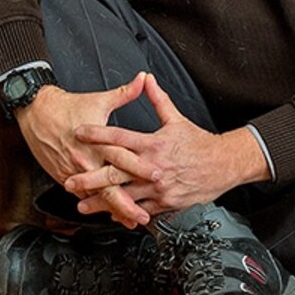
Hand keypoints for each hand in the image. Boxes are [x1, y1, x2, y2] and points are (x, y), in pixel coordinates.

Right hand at [18, 77, 150, 228]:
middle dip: (126, 203)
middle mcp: (86, 158)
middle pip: (109, 185)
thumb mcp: (98, 99)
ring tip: (128, 221)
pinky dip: (94, 205)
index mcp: (97, 141)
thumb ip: (125, 93)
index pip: (122, 157)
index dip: (139, 168)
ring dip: (112, 210)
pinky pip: (81, 195)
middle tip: (143, 216)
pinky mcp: (64, 175)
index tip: (156, 177)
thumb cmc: (67, 107)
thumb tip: (144, 79)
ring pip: (95, 195)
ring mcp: (74, 170)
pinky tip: (106, 214)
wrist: (35, 111)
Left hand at [70, 75, 264, 219]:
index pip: (119, 137)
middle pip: (115, 172)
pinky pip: (141, 208)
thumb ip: (158, 100)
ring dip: (102, 201)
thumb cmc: (200, 144)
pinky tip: (111, 215)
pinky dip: (125, 212)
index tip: (79, 132)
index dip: (97, 134)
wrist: (223, 165)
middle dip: (90, 177)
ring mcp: (158, 187)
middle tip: (71, 179)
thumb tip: (147, 79)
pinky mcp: (165, 202)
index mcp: (153, 144)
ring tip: (82, 204)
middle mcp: (153, 166)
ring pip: (124, 195)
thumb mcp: (177, 119)